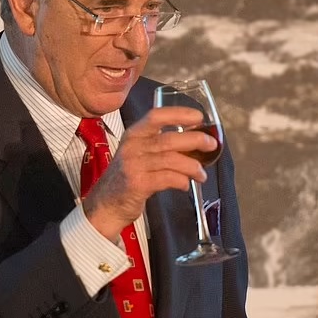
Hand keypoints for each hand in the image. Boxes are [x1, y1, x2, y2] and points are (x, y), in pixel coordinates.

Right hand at [82, 106, 216, 241]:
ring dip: (192, 167)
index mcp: (134, 134)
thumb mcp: (137, 153)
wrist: (106, 204)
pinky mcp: (137, 184)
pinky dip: (181, 181)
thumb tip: (195, 142)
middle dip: (195, 140)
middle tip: (211, 145)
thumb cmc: (127, 177)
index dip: (179, 113)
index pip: (156, 116)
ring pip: (172, 160)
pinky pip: (168, 178)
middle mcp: (132, 146)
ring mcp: (133, 165)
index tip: (198, 116)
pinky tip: (186, 185)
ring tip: (201, 174)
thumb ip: (160, 146)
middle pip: (169, 139)